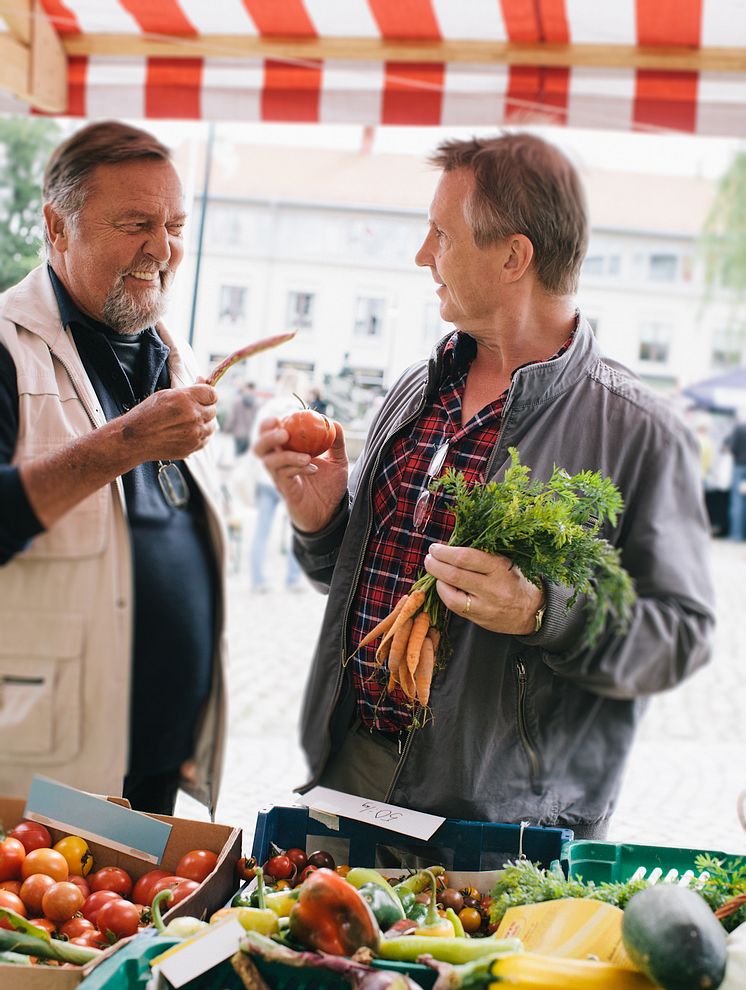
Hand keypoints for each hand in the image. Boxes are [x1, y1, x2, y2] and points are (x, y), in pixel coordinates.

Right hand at [120, 384, 217, 463]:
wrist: (135, 439)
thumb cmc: (147, 414)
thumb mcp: (165, 394)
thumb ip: (187, 390)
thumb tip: (203, 381)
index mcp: (186, 399)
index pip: (212, 394)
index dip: (208, 393)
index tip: (202, 395)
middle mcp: (193, 416)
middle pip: (213, 410)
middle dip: (205, 407)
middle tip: (193, 408)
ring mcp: (194, 434)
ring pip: (212, 426)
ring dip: (205, 422)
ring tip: (190, 421)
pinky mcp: (192, 447)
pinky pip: (206, 439)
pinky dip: (201, 435)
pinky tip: (189, 432)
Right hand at [253, 417, 348, 532]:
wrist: (330, 513)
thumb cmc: (329, 486)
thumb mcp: (338, 461)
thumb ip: (336, 443)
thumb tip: (333, 423)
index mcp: (287, 453)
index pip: (269, 435)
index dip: (268, 425)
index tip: (279, 417)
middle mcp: (279, 465)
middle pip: (259, 447)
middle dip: (267, 436)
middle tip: (283, 432)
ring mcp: (280, 479)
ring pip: (268, 462)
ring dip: (286, 455)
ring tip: (306, 456)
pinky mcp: (286, 491)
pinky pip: (283, 476)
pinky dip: (297, 468)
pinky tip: (313, 469)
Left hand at [424, 543, 543, 634]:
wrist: (532, 610)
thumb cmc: (515, 581)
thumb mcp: (504, 562)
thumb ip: (481, 555)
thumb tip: (451, 547)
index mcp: (499, 568)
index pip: (466, 557)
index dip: (445, 552)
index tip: (436, 548)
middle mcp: (492, 588)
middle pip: (454, 575)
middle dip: (435, 564)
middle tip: (429, 558)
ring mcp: (484, 606)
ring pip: (450, 594)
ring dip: (436, 580)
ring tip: (434, 572)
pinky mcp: (478, 619)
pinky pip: (454, 607)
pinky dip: (444, 594)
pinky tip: (444, 586)